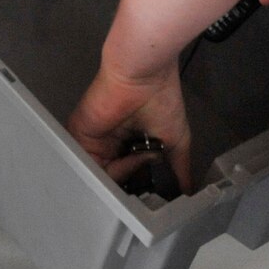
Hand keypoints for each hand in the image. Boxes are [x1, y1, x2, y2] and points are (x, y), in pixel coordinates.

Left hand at [68, 64, 192, 193]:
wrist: (143, 75)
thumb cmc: (161, 101)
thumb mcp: (176, 140)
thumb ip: (180, 167)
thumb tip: (189, 190)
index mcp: (129, 143)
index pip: (131, 174)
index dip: (141, 186)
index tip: (153, 194)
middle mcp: (109, 143)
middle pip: (114, 177)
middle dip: (130, 185)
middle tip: (143, 189)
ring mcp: (92, 140)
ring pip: (100, 174)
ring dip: (119, 178)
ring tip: (136, 169)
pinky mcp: (78, 135)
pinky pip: (86, 164)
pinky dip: (102, 172)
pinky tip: (118, 170)